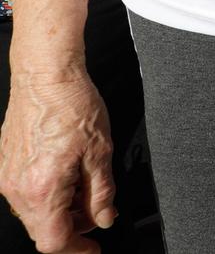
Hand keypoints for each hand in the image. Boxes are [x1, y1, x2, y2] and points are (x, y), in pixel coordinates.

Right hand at [0, 68, 116, 253]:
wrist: (45, 76)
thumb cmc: (73, 106)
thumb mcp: (100, 153)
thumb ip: (102, 192)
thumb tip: (105, 218)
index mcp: (42, 190)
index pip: (54, 240)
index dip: (77, 249)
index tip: (94, 248)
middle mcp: (16, 188)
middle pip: (42, 229)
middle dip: (72, 226)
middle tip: (98, 210)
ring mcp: (6, 177)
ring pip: (33, 212)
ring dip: (60, 209)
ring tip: (85, 186)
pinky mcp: (4, 165)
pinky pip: (25, 192)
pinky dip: (47, 193)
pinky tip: (67, 175)